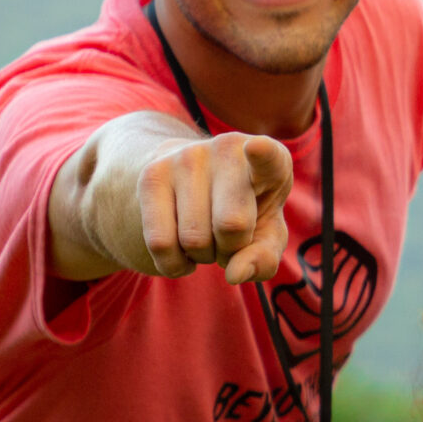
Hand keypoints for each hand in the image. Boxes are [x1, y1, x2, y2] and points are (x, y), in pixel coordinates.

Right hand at [135, 131, 292, 282]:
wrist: (191, 182)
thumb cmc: (244, 211)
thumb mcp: (266, 234)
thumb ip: (264, 257)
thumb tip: (235, 274)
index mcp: (271, 161)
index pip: (268, 157)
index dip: (264, 154)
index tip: (256, 147)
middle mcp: (228, 150)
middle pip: (231, 226)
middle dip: (231, 249)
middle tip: (229, 237)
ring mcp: (186, 157)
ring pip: (193, 239)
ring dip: (202, 256)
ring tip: (207, 235)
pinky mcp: (152, 174)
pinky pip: (160, 243)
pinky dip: (174, 264)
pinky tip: (182, 250)